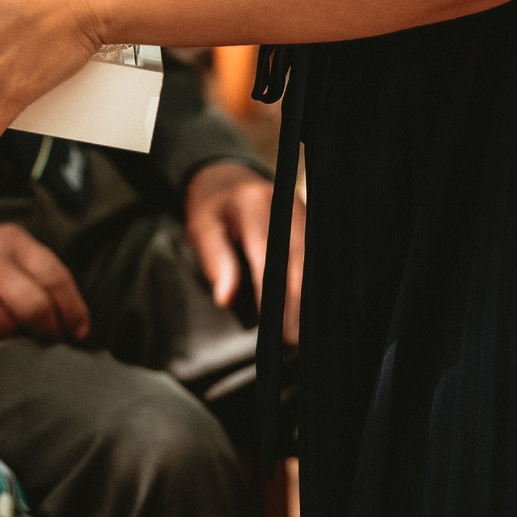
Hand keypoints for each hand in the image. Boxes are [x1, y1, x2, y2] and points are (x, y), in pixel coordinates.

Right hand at [0, 222, 91, 341]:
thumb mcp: (7, 250)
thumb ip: (38, 274)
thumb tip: (73, 320)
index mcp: (12, 240)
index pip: (56, 277)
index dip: (73, 310)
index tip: (77, 331)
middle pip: (36, 306)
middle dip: (50, 332)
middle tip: (52, 341)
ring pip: (8, 324)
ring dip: (17, 337)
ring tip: (16, 334)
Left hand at [183, 160, 304, 343]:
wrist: (227, 178)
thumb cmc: (212, 206)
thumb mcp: (201, 227)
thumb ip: (215, 260)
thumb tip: (225, 298)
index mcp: (254, 203)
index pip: (267, 253)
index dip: (271, 290)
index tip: (271, 323)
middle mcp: (286, 206)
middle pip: (297, 260)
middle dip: (296, 302)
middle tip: (292, 338)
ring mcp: (303, 213)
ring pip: (312, 261)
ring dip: (309, 298)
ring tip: (303, 332)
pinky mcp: (310, 223)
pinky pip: (315, 258)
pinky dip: (313, 285)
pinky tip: (311, 311)